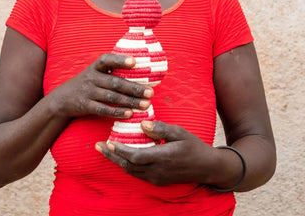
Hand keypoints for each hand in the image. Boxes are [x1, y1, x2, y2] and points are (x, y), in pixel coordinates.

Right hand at [52, 54, 153, 118]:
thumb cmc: (88, 83)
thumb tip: (141, 71)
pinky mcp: (85, 106)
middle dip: (134, 88)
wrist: (62, 99)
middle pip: (115, 82)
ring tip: (146, 104)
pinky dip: (117, 112)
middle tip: (150, 92)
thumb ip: (112, 70)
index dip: (120, 60)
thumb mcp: (95, 72)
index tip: (134, 62)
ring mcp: (88, 92)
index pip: (107, 60)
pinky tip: (130, 113)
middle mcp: (91, 78)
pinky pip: (103, 109)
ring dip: (130, 101)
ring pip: (112, 97)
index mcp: (95, 67)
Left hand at [95, 120, 217, 185]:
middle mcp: (157, 170)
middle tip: (97, 146)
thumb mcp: (179, 132)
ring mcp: (157, 177)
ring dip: (117, 161)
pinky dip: (127, 165)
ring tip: (105, 150)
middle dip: (112, 156)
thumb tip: (142, 124)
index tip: (107, 142)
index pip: (135, 156)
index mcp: (162, 157)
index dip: (119, 150)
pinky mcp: (158, 180)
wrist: (206, 167)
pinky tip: (122, 156)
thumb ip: (160, 129)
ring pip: (131, 171)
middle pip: (128, 165)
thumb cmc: (194, 146)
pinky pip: (138, 174)